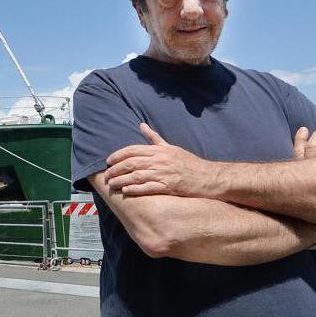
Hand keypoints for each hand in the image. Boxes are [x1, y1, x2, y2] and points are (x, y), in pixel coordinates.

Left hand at [104, 123, 218, 196]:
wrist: (209, 178)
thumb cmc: (189, 163)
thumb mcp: (171, 147)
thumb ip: (154, 138)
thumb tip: (141, 125)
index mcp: (159, 150)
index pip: (133, 150)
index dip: (118, 155)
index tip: (108, 161)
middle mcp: (160, 160)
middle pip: (132, 163)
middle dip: (116, 169)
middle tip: (106, 175)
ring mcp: (164, 174)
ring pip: (137, 175)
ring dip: (121, 180)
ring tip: (111, 184)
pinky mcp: (169, 187)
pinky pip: (148, 188)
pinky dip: (136, 189)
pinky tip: (126, 191)